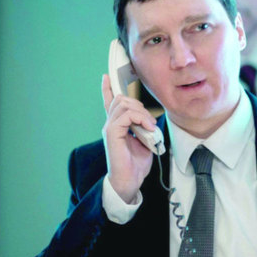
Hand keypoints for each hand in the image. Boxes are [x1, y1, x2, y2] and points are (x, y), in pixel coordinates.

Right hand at [101, 73, 156, 202]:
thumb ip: (143, 127)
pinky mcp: (111, 133)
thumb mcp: (144, 141)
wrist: (129, 181)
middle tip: (150, 122)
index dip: (108, 88)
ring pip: (124, 104)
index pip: (109, 102)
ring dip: (142, 112)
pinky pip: (125, 115)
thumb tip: (149, 119)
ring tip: (149, 126)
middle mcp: (110, 124)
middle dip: (139, 105)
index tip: (107, 75)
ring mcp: (109, 128)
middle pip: (121, 99)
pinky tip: (147, 128)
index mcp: (116, 125)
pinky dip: (140, 118)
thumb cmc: (136, 164)